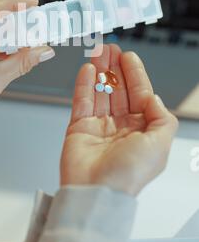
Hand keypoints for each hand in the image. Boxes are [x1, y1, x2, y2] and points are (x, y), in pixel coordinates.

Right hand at [61, 44, 177, 195]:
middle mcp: (121, 127)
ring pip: (100, 91)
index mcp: (141, 131)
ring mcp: (99, 126)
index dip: (135, 74)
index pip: (140, 95)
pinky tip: (87, 69)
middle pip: (118, 90)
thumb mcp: (160, 145)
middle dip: (115, 68)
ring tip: (98, 52)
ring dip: (100, 71)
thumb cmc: (128, 174)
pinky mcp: (79, 127)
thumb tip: (153, 98)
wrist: (96, 192)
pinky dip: (84, 84)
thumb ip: (162, 118)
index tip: (129, 57)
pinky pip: (82, 100)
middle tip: (110, 49)